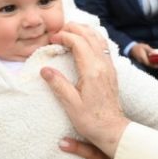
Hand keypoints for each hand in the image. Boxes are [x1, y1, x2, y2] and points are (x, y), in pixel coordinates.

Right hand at [42, 23, 130, 156]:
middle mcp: (103, 65)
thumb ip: (58, 85)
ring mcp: (109, 67)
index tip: (52, 40)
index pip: (78, 42)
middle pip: (89, 35)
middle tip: (59, 31)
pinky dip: (93, 38)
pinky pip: (103, 47)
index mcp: (92, 71)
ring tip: (70, 30)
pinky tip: (86, 41)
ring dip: (84, 31)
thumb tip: (45, 69)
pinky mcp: (111, 71)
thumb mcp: (71, 104)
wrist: (112, 130)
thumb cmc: (91, 120)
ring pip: (99, 38)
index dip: (64, 36)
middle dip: (73, 28)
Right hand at [129, 43, 157, 68]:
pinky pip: (149, 63)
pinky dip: (153, 64)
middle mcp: (143, 61)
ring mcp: (142, 62)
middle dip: (157, 66)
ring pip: (150, 65)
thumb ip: (150, 50)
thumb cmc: (138, 47)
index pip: (150, 63)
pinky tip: (157, 63)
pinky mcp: (143, 61)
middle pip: (151, 65)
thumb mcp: (145, 47)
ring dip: (155, 65)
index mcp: (143, 58)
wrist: (132, 48)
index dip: (156, 65)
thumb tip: (155, 53)